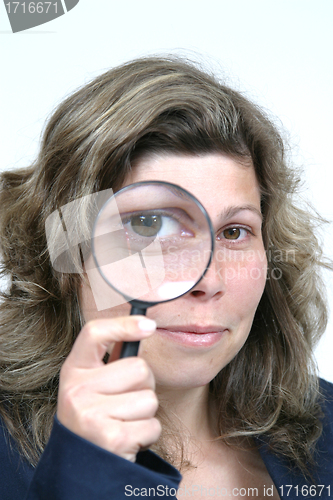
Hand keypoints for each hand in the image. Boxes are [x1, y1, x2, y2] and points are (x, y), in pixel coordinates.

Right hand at [57, 316, 160, 461]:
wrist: (81, 467)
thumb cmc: (94, 419)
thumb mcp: (92, 386)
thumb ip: (112, 361)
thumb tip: (144, 326)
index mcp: (73, 371)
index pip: (94, 333)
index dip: (124, 324)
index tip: (149, 325)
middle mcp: (76, 390)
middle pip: (140, 368)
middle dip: (144, 387)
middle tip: (124, 404)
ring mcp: (91, 415)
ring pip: (150, 398)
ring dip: (145, 414)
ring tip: (124, 424)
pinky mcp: (111, 438)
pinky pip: (152, 425)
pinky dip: (147, 435)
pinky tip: (128, 441)